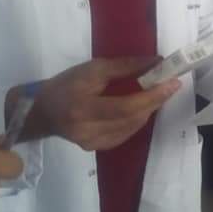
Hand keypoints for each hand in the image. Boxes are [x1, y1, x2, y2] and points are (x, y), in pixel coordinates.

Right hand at [15, 58, 179, 150]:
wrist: (40, 111)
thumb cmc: (65, 85)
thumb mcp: (92, 69)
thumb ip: (125, 66)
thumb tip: (156, 62)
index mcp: (82, 108)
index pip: (125, 106)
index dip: (151, 96)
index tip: (172, 83)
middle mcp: (87, 131)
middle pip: (132, 118)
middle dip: (155, 101)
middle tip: (170, 86)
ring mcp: (91, 143)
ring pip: (132, 127)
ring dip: (148, 110)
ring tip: (156, 94)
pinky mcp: (95, 148)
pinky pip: (125, 134)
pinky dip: (137, 120)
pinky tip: (140, 109)